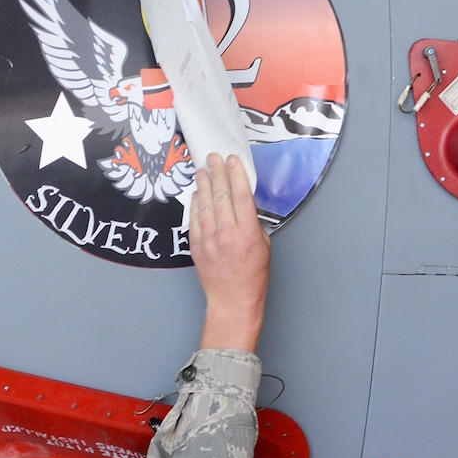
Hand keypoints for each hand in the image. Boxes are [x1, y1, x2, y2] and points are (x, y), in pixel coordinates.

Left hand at [189, 153, 269, 352]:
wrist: (233, 300)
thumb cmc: (252, 277)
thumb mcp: (264, 246)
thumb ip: (253, 223)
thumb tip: (243, 204)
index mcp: (247, 233)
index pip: (241, 195)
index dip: (236, 174)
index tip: (233, 160)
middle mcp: (226, 233)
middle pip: (221, 195)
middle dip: (218, 173)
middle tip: (214, 157)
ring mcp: (208, 239)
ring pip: (204, 204)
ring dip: (204, 184)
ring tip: (203, 169)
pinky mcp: (196, 246)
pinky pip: (194, 218)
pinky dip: (195, 203)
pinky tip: (197, 193)